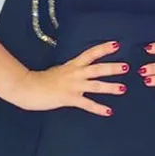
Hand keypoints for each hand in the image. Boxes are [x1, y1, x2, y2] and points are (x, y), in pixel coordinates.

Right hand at [10, 41, 128, 116]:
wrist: (28, 87)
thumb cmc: (41, 80)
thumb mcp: (59, 71)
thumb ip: (71, 71)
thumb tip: (81, 72)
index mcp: (73, 65)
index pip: (90, 53)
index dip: (103, 48)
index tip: (116, 44)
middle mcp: (75, 73)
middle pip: (97, 68)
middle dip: (112, 68)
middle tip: (127, 67)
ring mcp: (73, 86)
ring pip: (95, 85)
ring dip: (110, 87)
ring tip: (123, 88)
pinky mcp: (69, 98)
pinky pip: (87, 104)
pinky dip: (99, 108)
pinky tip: (109, 111)